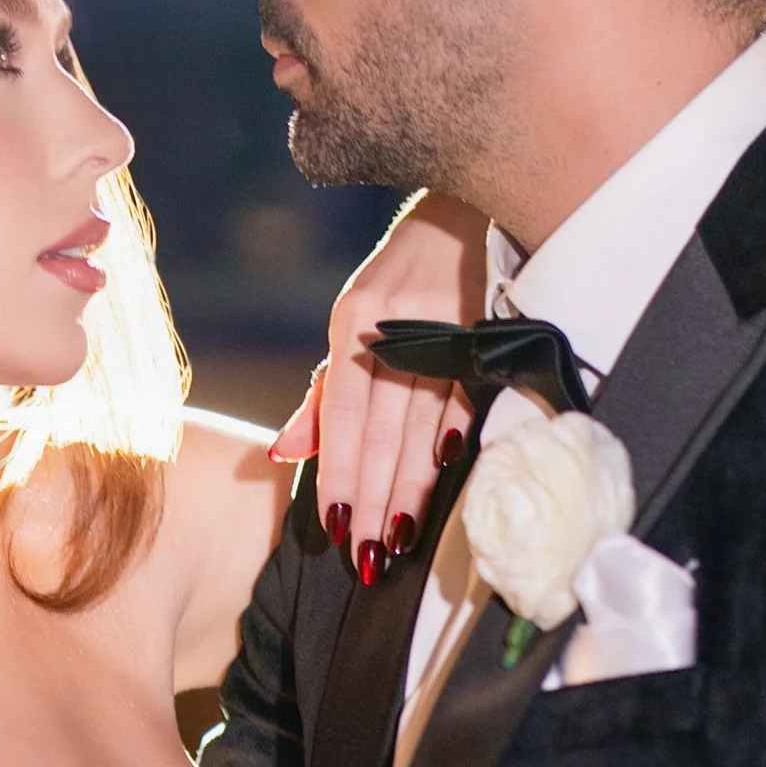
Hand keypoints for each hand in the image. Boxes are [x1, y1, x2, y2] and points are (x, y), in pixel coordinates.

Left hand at [273, 191, 488, 570]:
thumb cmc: (398, 286)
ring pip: (420, 422)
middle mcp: (392, 327)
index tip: (334, 525)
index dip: (336, 473)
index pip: (341, 417)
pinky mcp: (481, 329)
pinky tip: (446, 470)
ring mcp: (439, 327)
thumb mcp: (352, 327)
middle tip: (367, 556)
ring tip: (399, 536)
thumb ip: (324, 397)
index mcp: (352, 327)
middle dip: (371, 498)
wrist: (459, 210)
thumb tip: (284, 455)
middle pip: (379, 430)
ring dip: (411, 484)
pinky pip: (464, 392)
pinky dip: (455, 432)